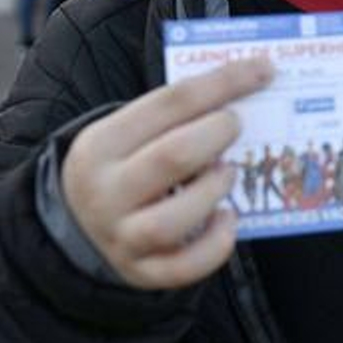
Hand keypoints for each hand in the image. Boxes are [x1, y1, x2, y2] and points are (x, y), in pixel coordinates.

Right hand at [61, 58, 272, 288]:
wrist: (79, 224)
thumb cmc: (125, 164)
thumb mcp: (130, 132)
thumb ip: (177, 115)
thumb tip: (249, 84)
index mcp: (101, 143)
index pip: (171, 101)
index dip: (225, 82)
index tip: (264, 69)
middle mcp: (105, 192)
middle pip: (173, 156)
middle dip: (218, 134)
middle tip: (236, 125)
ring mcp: (121, 237)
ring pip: (173, 220)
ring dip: (214, 191)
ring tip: (229, 173)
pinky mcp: (140, 272)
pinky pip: (183, 268)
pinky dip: (215, 245)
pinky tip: (228, 219)